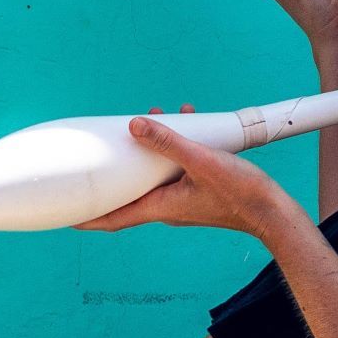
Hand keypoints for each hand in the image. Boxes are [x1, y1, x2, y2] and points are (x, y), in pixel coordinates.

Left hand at [71, 105, 287, 237]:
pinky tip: (186, 126)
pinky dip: (173, 150)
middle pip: (130, 191)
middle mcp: (168, 207)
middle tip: (106, 147)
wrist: (272, 211)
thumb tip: (134, 125)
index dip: (87, 217)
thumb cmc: (240, 194)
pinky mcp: (198, 192)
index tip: (64, 215)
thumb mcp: (202, 161)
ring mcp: (183, 201)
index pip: (113, 217)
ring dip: (149, 151)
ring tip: (154, 120)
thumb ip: (168, 142)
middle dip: (118, 167)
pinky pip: (175, 171)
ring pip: (154, 176)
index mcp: (161, 207)